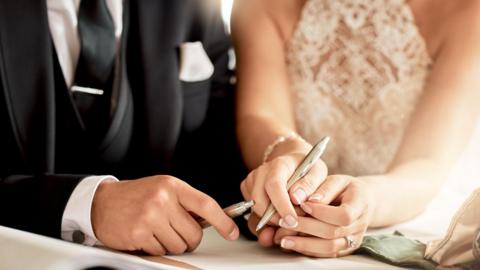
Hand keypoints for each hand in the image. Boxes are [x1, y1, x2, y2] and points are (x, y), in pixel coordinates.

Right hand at [91, 175, 238, 254]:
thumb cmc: (136, 196)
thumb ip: (185, 202)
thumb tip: (213, 220)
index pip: (206, 204)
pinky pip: (161, 251)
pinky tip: (145, 235)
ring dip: (171, 244)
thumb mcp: (163, 189)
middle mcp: (163, 199)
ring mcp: (151, 216)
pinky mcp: (139, 233)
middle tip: (175, 231)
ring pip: (179, 245)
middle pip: (194, 233)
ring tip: (157, 231)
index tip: (232, 232)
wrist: (102, 202)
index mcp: (172, 186)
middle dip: (189, 239)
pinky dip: (155, 248)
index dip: (223, 221)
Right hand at [241, 151, 327, 230]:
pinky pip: (253, 213)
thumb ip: (311, 185)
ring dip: (271, 221)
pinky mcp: (247, 191)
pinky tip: (281, 217)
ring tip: (290, 219)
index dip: (282, 206)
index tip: (293, 221)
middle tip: (294, 224)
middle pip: (259, 201)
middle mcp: (261, 172)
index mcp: (279, 164)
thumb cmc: (307, 169)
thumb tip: (297, 198)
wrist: (294, 164)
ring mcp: (252, 181)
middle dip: (275, 219)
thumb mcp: (318, 173)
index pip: (274, 185)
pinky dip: (266, 221)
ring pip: (255, 211)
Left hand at [272, 175, 375, 256]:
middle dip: (305, 228)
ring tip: (283, 239)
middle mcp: (359, 225)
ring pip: (329, 248)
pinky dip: (307, 250)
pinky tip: (292, 244)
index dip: (321, 212)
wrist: (361, 201)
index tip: (303, 204)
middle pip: (332, 233)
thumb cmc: (345, 188)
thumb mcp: (337, 180)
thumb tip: (308, 200)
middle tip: (283, 222)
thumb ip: (324, 189)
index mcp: (361, 204)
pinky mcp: (344, 249)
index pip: (343, 215)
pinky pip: (326, 254)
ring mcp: (353, 240)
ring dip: (303, 244)